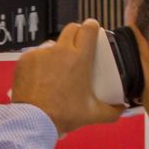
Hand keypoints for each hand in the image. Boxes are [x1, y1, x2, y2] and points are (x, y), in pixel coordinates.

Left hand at [11, 20, 123, 134]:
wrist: (33, 120)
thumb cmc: (62, 115)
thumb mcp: (92, 114)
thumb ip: (111, 112)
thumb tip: (122, 108)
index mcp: (79, 58)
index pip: (88, 29)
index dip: (92, 27)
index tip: (93, 31)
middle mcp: (60, 51)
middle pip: (71, 29)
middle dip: (76, 33)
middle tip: (78, 45)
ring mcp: (41, 53)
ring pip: (52, 43)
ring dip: (57, 49)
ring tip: (58, 66)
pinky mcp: (26, 59)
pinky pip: (36, 54)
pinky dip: (40, 61)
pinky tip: (42, 75)